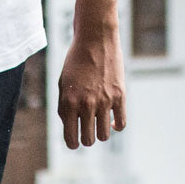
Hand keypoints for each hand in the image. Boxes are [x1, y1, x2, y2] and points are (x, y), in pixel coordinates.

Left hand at [57, 24, 126, 148]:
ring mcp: (104, 101)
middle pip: (89, 140)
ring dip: (101, 133)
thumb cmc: (75, 64)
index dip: (72, 144)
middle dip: (87, 139)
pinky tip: (112, 121)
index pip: (71, 139)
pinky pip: (121, 123)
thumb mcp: (63, 87)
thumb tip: (72, 132)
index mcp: (69, 104)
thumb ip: (65, 110)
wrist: (94, 39)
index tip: (75, 141)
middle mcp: (87, 105)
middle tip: (87, 130)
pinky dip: (116, 126)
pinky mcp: (120, 95)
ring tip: (99, 123)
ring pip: (104, 136)